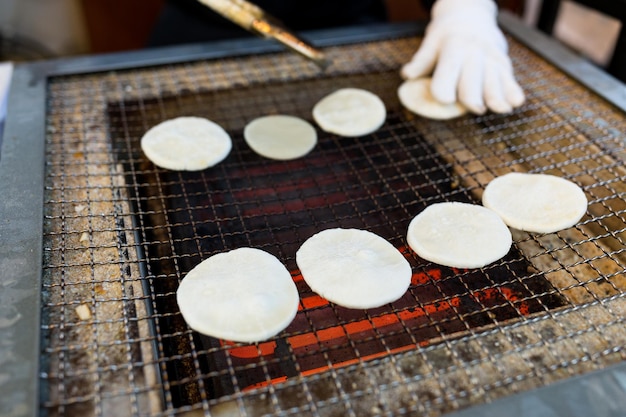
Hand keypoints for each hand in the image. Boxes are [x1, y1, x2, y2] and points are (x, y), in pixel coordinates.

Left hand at [401, 0, 524, 113]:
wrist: (471, 13)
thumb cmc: (446, 34)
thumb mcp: (431, 43)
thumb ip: (421, 61)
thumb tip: (407, 75)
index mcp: (452, 49)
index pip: (447, 73)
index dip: (444, 89)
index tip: (445, 100)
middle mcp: (473, 53)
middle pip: (473, 82)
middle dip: (474, 98)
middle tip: (476, 109)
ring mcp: (490, 57)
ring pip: (495, 81)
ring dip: (498, 97)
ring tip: (499, 109)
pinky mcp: (503, 62)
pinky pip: (510, 79)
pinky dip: (513, 92)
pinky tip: (515, 103)